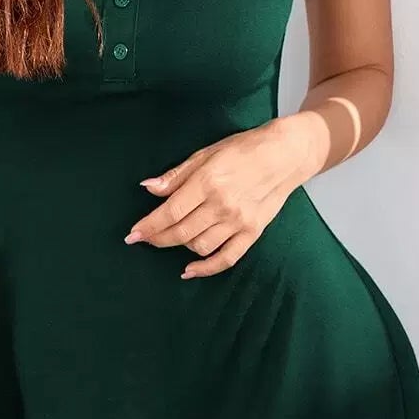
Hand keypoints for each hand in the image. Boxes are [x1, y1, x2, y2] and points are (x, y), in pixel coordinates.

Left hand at [124, 114, 326, 277]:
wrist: (286, 155)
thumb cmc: (245, 149)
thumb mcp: (207, 153)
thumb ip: (177, 175)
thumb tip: (149, 188)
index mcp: (208, 181)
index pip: (170, 212)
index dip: (148, 225)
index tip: (133, 234)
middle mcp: (223, 204)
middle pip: (181, 232)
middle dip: (157, 238)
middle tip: (143, 238)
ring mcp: (239, 221)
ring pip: (199, 246)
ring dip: (179, 246)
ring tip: (171, 238)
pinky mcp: (253, 232)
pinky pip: (226, 258)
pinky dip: (206, 268)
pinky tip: (190, 269)